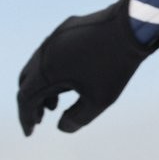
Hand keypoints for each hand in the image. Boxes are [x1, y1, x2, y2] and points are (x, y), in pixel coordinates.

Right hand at [17, 0, 158, 135]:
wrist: (130, 26)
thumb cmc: (115, 65)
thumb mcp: (99, 99)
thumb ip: (78, 117)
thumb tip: (63, 127)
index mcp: (46, 71)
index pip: (26, 98)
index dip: (26, 118)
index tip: (31, 133)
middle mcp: (44, 53)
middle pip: (27, 82)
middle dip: (32, 103)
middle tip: (40, 119)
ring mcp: (54, 38)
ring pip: (39, 66)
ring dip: (44, 87)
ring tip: (54, 104)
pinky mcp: (67, 29)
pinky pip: (52, 53)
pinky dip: (54, 70)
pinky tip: (70, 79)